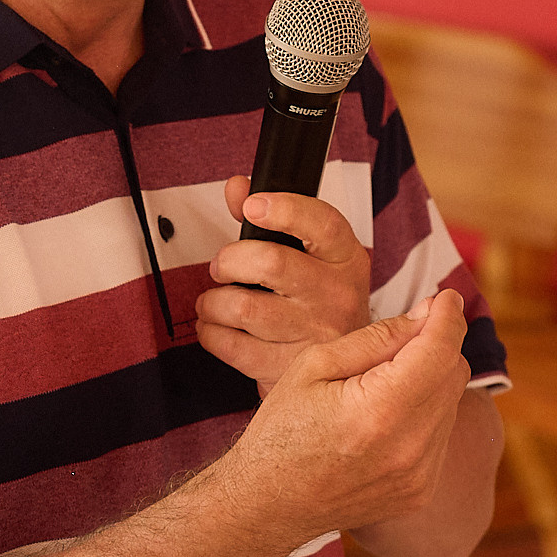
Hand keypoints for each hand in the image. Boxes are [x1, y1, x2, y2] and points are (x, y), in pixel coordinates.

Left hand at [197, 175, 372, 389]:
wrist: (345, 368)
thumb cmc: (321, 302)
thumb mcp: (314, 255)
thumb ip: (273, 218)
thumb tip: (237, 188)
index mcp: (345, 258)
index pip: (322, 224)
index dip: (285, 209)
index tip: (253, 205)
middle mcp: (336, 294)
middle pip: (271, 263)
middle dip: (230, 260)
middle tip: (222, 266)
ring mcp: (314, 334)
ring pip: (243, 308)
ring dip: (213, 302)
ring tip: (215, 301)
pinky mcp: (288, 367)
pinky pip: (231, 345)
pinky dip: (211, 332)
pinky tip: (217, 326)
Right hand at [220, 290, 471, 546]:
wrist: (267, 504)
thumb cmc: (282, 428)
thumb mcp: (315, 365)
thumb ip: (378, 337)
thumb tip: (428, 314)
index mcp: (380, 410)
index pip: (440, 348)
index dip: (447, 315)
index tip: (444, 296)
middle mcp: (409, 447)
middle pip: (454, 372)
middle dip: (438, 344)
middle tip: (405, 334)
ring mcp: (420, 476)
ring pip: (451, 403)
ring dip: (431, 379)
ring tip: (385, 381)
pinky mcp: (421, 492)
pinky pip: (441, 435)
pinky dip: (424, 414)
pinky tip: (386, 416)